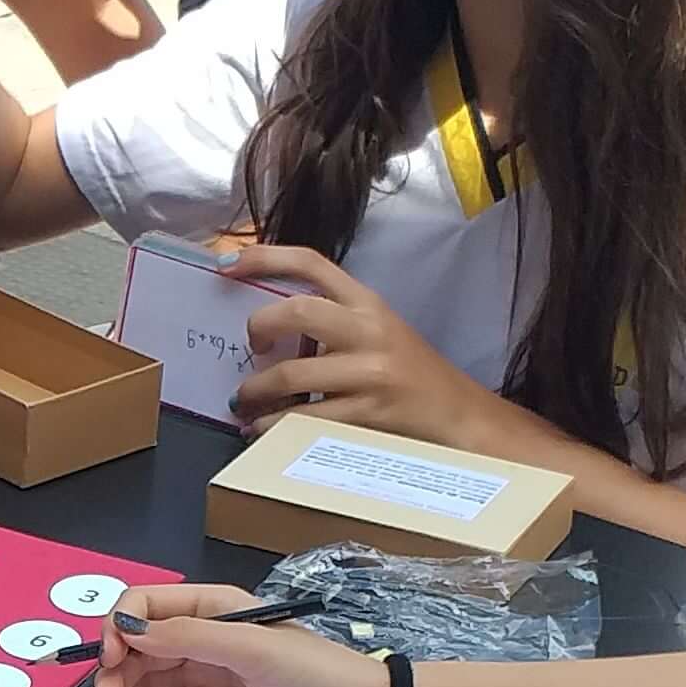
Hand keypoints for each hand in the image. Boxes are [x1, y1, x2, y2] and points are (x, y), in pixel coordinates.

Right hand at [89, 588, 391, 686]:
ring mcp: (204, 680)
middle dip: (112, 671)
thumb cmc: (320, 676)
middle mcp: (202, 641)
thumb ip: (191, 637)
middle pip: (136, 648)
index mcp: (213, 609)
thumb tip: (130, 631)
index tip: (111, 659)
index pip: (146, 606)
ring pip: (141, 682)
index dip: (120, 628)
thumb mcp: (254, 649)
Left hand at [217, 243, 490, 447]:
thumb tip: (267, 323)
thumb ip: (333, 320)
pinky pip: (305, 418)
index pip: (312, 263)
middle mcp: (369, 330)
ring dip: (256, 389)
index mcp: (367, 302)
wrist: (458, 415)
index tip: (227, 264)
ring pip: (293, 373)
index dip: (266, 257)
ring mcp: (370, 372)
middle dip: (258, 328)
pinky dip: (272, 426)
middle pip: (298, 310)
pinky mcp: (368, 414)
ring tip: (243, 400)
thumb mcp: (377, 331)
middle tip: (250, 347)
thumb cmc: (411, 373)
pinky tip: (261, 430)